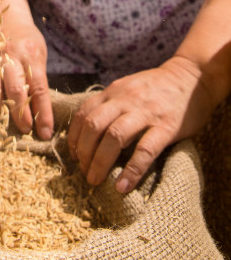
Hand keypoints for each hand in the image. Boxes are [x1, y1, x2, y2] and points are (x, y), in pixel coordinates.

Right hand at [0, 22, 52, 140]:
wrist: (8, 16)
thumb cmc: (28, 42)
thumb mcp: (40, 56)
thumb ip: (37, 81)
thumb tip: (40, 113)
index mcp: (32, 56)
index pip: (39, 89)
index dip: (43, 112)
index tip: (45, 132)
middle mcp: (12, 56)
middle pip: (16, 88)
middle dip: (21, 113)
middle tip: (25, 131)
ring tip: (0, 127)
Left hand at [67, 56, 215, 192]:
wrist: (191, 78)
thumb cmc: (156, 88)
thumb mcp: (128, 88)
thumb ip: (111, 104)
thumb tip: (90, 132)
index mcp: (114, 91)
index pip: (84, 113)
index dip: (74, 137)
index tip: (73, 156)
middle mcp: (126, 100)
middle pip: (94, 126)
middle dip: (83, 152)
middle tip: (83, 172)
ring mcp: (146, 113)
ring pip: (114, 137)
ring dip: (100, 162)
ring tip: (95, 180)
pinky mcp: (166, 127)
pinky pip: (145, 150)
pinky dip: (131, 170)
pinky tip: (123, 186)